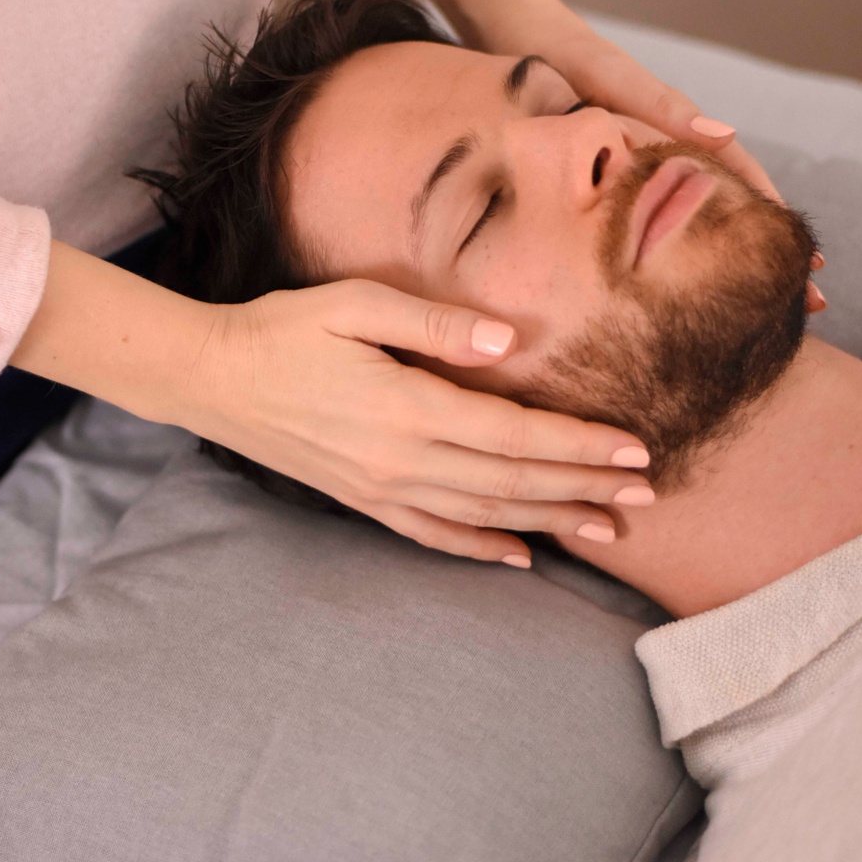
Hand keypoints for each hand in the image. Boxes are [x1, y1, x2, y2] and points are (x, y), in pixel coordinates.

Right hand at [178, 279, 655, 567]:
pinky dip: (481, 548)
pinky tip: (520, 556)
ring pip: (484, 514)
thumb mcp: (355, 304)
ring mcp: (380, 489)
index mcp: (407, 408)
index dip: (579, 445)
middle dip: (584, 487)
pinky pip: (432, 536)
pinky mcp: (362, 500)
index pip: (515, 435)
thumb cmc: (285, 329)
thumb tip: (509, 344)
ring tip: (607, 526)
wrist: (213, 377)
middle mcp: (401, 461)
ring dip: (549, 520)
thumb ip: (436, 326)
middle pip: (512, 482)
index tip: (634, 450)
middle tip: (647, 494)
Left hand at [476, 0, 826, 311]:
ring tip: (753, 311)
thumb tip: (724, 134)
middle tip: (802, 305)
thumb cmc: (570, 59)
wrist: (520, 43)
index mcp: (677, 131)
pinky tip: (672, 290)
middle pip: (725, 209)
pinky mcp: (606, 180)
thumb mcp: (617, 82)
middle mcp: (665, 154)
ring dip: (722, 261)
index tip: (807, 266)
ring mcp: (637, 170)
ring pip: (689, 221)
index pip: (740, 179)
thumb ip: (664, 108)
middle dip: (763, 255)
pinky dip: (670, 253)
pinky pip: (648, 222)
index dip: (772, 221)